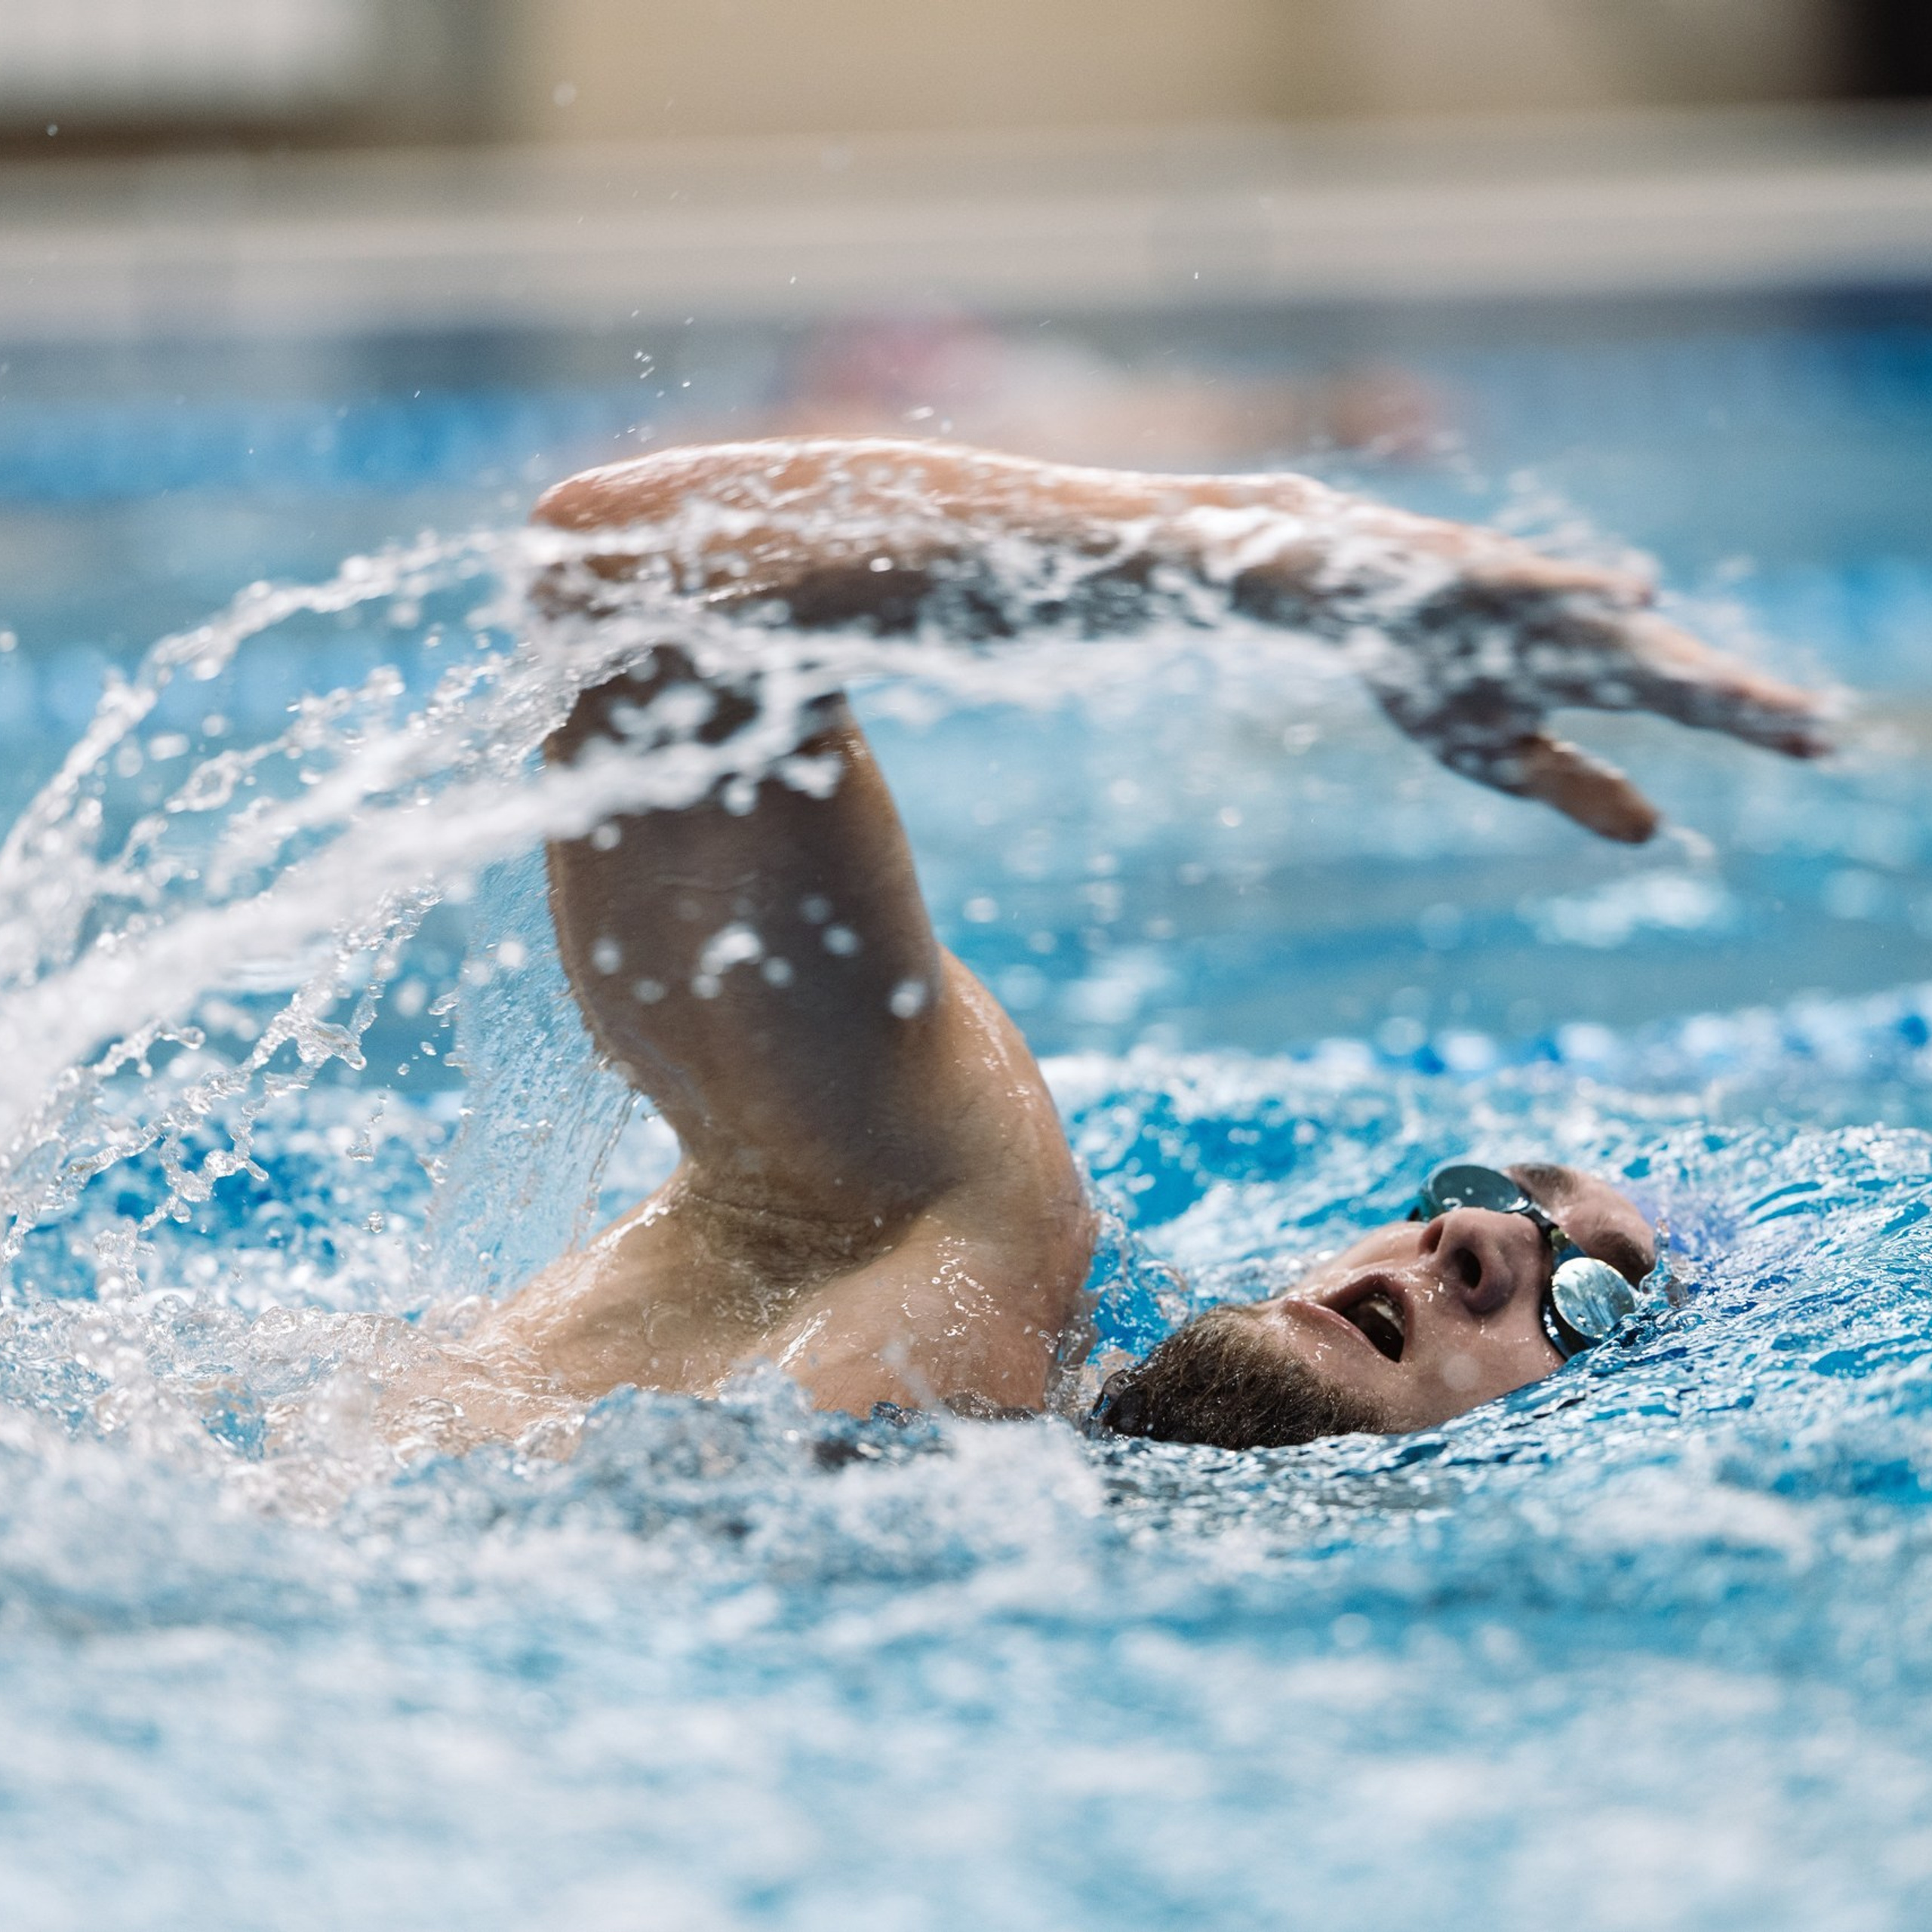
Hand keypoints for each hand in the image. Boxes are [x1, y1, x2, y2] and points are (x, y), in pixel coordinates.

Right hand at [1344, 523, 1832, 842]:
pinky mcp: (1481, 574)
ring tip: (1744, 690)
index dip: (1748, 723)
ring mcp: (1533, 603)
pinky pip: (1540, 584)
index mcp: (1585, 677)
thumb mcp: (1496, 753)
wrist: (1346, 587)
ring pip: (1616, 636)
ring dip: (1680, 660)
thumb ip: (1575, 785)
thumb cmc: (1429, 668)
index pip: (1684, 702)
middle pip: (1669, 672)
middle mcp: (1575, 636)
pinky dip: (1587, 590)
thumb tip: (1656, 832)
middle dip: (1737, 702)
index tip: (1820, 747)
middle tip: (1812, 725)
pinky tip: (1641, 595)